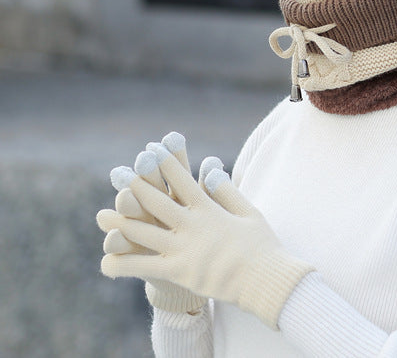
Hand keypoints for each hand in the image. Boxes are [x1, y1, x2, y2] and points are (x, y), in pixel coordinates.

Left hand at [100, 148, 313, 328]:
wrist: (263, 279)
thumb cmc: (260, 244)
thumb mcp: (248, 211)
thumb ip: (227, 190)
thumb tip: (210, 169)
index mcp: (209, 208)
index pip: (182, 180)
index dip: (165, 163)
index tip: (151, 149)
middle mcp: (192, 225)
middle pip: (157, 201)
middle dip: (135, 184)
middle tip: (116, 172)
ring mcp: (183, 248)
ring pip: (146, 232)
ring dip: (123, 222)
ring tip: (102, 215)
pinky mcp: (179, 271)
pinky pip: (146, 266)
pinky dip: (124, 265)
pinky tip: (106, 264)